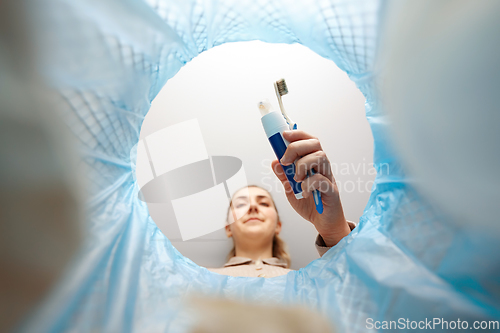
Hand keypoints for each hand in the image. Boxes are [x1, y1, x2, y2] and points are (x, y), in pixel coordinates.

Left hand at [271, 130, 350, 246]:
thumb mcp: (291, 188)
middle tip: (285, 161)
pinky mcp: (331, 191)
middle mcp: (323, 167)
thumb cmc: (309, 203)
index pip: (309, 140)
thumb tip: (275, 162)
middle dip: (296, 148)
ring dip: (302, 165)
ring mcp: (328, 177)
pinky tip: (304, 192)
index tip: (283, 135)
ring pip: (320, 157)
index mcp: (313, 163)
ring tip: (296, 179)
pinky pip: (321, 180)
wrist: (323, 222)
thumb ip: (283, 175)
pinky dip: (308, 184)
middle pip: (315, 144)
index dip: (297, 134)